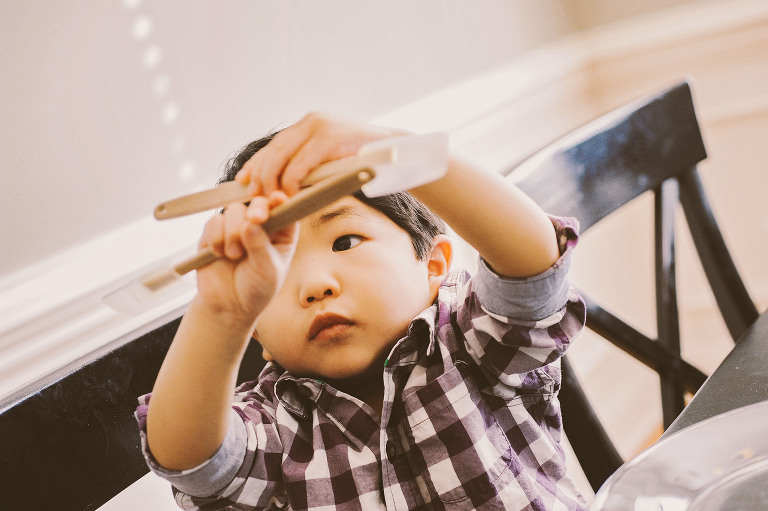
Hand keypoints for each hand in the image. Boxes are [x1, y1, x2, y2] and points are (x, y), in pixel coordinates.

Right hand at [195, 191, 297, 321]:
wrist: (228, 306)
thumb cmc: (257, 288)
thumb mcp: (267, 271)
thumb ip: (260, 247)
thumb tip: (251, 223)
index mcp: (282, 232)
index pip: (285, 209)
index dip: (281, 200)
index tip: (276, 199)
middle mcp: (261, 225)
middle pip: (258, 202)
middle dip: (256, 209)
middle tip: (254, 219)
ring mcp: (237, 226)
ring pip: (234, 210)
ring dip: (233, 231)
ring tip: (234, 255)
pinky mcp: (214, 232)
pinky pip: (213, 222)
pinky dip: (216, 236)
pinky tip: (219, 254)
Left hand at [234, 112, 404, 196]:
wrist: (395, 155)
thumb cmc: (363, 164)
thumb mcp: (330, 162)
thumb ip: (310, 165)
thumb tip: (284, 185)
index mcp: (309, 124)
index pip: (274, 144)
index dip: (256, 163)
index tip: (243, 180)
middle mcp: (311, 121)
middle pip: (274, 149)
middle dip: (259, 173)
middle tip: (252, 194)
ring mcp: (320, 126)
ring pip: (282, 155)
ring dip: (272, 179)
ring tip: (269, 198)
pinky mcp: (329, 137)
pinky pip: (301, 163)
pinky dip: (291, 180)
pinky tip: (288, 193)